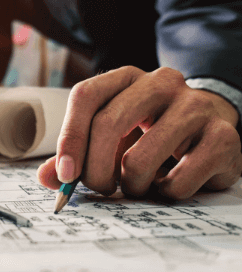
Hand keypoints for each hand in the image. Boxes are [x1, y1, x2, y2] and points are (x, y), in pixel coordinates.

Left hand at [37, 66, 241, 198]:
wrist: (213, 129)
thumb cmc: (152, 133)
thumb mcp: (113, 136)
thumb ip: (78, 154)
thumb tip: (48, 178)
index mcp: (127, 78)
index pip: (85, 96)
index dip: (69, 138)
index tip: (66, 174)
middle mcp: (161, 83)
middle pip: (107, 123)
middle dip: (95, 169)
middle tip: (99, 187)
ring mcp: (195, 106)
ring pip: (139, 159)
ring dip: (131, 185)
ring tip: (138, 184)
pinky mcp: (224, 136)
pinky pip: (178, 180)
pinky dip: (166, 193)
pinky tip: (169, 183)